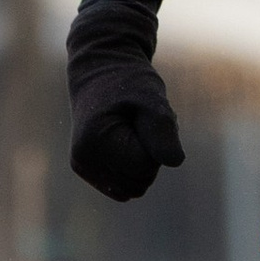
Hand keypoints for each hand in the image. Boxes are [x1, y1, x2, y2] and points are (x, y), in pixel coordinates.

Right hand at [70, 58, 184, 201]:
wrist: (100, 72)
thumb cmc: (128, 82)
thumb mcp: (151, 98)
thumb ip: (162, 129)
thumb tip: (175, 161)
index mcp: (95, 142)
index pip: (145, 166)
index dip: (155, 144)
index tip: (144, 118)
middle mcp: (84, 161)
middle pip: (141, 181)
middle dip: (150, 154)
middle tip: (140, 123)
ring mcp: (84, 168)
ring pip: (135, 188)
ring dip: (143, 162)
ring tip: (134, 131)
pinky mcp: (89, 171)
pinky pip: (126, 187)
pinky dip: (133, 168)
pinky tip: (125, 141)